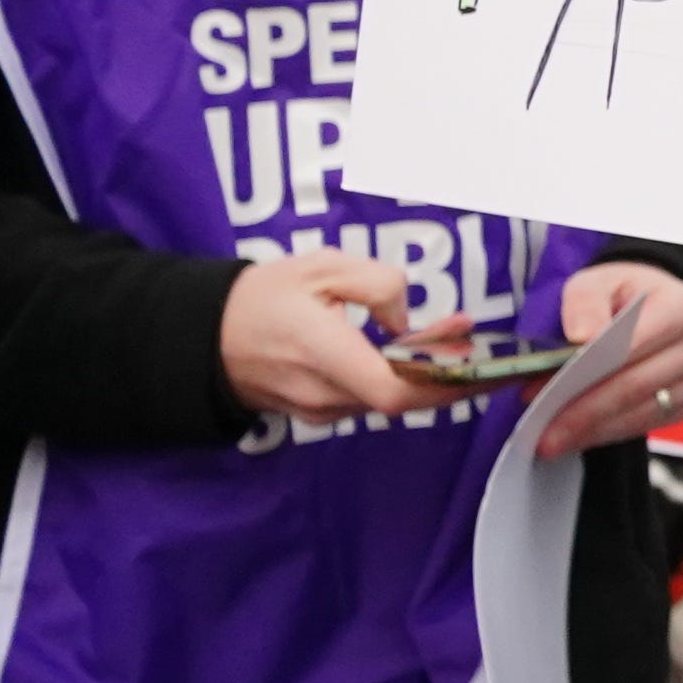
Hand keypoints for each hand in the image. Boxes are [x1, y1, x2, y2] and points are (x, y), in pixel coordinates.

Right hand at [222, 250, 464, 425]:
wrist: (205, 337)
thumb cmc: (263, 297)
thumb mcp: (320, 267)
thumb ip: (375, 284)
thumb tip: (405, 319)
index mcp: (321, 353)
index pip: (393, 391)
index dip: (443, 383)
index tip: (478, 363)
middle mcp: (323, 394)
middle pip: (402, 397)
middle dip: (447, 370)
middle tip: (474, 335)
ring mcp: (320, 411)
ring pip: (388, 399)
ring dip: (426, 372)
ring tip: (452, 332)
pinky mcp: (319, 414)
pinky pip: (369, 399)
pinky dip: (398, 378)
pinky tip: (414, 350)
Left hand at [538, 263, 682, 458]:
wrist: (656, 306)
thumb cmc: (623, 295)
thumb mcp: (598, 281)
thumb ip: (585, 301)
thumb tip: (582, 337)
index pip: (632, 347)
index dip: (586, 374)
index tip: (543, 395)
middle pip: (638, 386)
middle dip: (585, 413)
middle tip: (543, 434)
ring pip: (644, 413)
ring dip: (595, 430)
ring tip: (553, 440)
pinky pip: (651, 424)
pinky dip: (612, 433)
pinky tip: (581, 436)